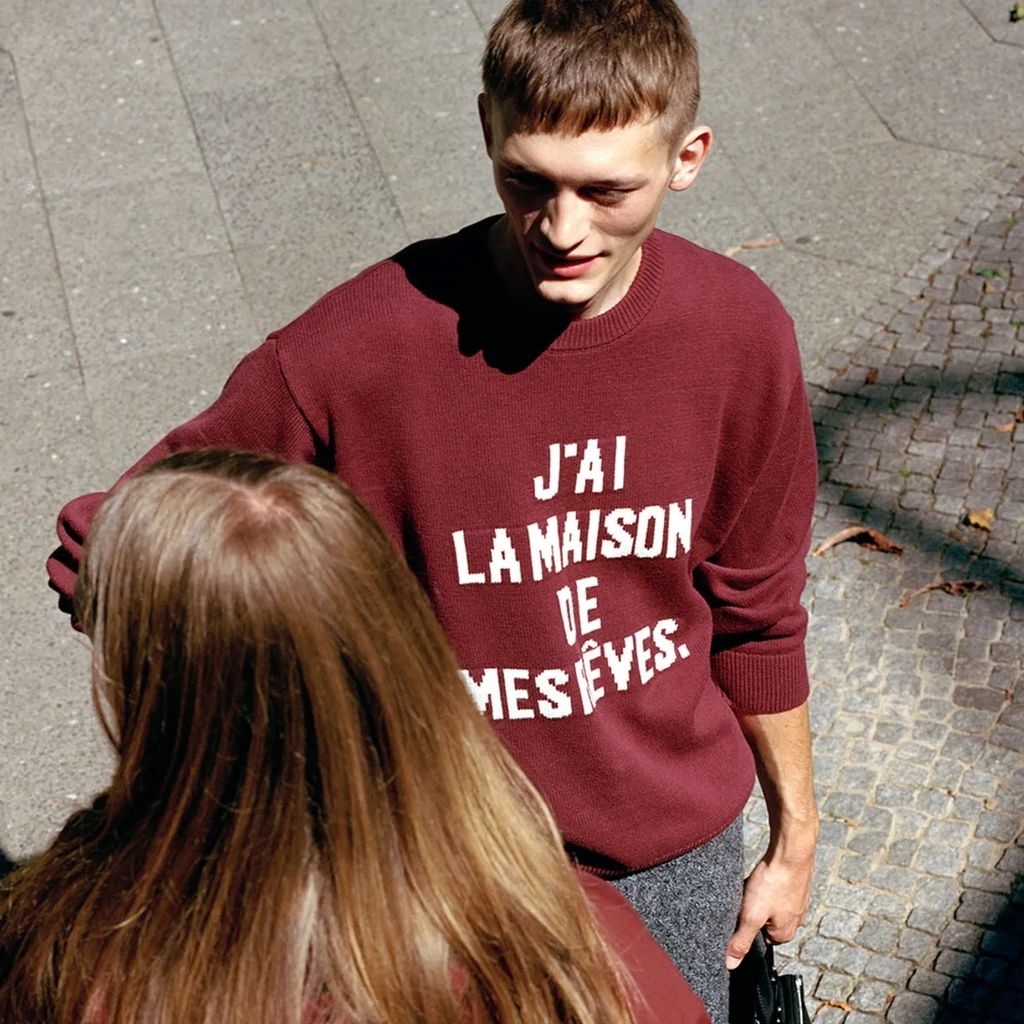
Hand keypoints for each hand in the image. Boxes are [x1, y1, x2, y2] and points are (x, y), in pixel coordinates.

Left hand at [725, 847, 813, 969]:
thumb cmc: (773, 883)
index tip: (741, 912)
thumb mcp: (751, 916)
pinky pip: (775, 888)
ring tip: (756, 884)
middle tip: (748, 896)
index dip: (745, 925)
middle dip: (752, 909)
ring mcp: (797, 902)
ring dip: (759, 894)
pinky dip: (767, 883)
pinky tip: (763, 875)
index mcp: (784, 934)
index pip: (758, 939)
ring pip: (769, 903)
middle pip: (763, 920)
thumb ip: (741, 941)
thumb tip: (730, 964)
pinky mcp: (795, 884)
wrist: (791, 852)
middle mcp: (794, 921)